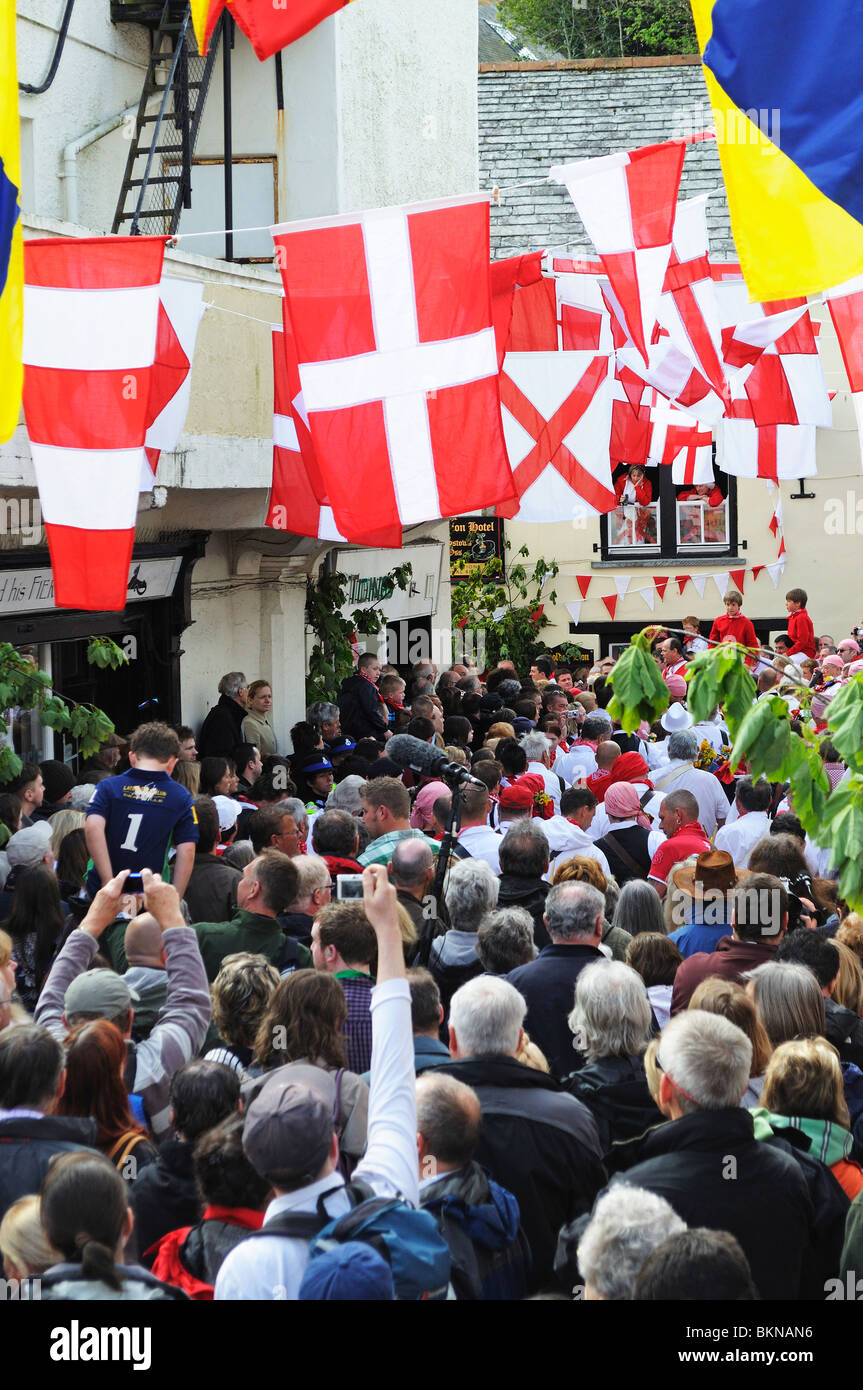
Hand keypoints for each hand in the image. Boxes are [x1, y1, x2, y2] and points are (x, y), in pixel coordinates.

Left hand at [80, 869, 130, 937]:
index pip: (120, 878)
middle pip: (114, 880)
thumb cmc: (107, 916)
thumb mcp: (120, 908)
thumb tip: (133, 893)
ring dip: (116, 883)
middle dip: (121, 879)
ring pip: (110, 883)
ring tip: (121, 889)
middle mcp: (106, 889)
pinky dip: (112, 888)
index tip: (128, 872)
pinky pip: (107, 887)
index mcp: (112, 892)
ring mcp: (101, 891)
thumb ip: (127, 899)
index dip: (125, 873)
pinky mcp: (98, 894)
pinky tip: (115, 894)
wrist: (93, 921)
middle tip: (127, 881)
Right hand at [141, 868, 184, 930]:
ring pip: (162, 883)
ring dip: (160, 887)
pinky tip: (166, 899)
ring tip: (160, 898)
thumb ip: (145, 894)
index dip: (144, 872)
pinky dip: (166, 891)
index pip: (146, 873)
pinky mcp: (173, 888)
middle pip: (155, 875)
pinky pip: (168, 887)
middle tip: (151, 886)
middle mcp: (159, 885)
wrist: (169, 916)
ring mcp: (167, 886)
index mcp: (150, 888)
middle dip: (153, 879)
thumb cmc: (156, 912)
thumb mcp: (146, 903)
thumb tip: (144, 890)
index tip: (143, 873)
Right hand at [362, 864, 403, 982]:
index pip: (381, 868)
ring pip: (380, 884)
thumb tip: (366, 872)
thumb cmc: (377, 916)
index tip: (364, 872)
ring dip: (371, 888)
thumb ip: (367, 884)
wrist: (388, 928)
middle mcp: (390, 888)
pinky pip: (382, 890)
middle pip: (379, 876)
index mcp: (385, 887)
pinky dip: (375, 893)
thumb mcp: (368, 899)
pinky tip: (371, 902)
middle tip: (361, 889)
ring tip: (366, 899)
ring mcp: (392, 892)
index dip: (372, 867)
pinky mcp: (391, 897)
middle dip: (369, 880)